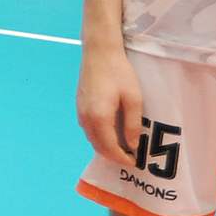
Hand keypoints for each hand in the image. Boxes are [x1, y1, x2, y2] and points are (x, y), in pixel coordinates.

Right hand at [75, 40, 143, 165]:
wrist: (99, 52)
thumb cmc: (119, 73)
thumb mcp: (133, 99)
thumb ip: (132, 125)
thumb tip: (133, 145)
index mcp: (99, 118)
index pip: (110, 148)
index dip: (122, 158)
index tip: (135, 162)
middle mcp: (86, 118)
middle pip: (98, 147)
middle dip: (114, 156)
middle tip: (131, 157)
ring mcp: (80, 112)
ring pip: (92, 139)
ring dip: (106, 147)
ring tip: (123, 147)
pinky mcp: (79, 106)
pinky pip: (89, 129)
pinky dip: (99, 137)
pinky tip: (111, 133)